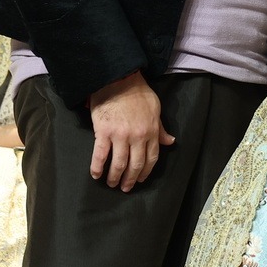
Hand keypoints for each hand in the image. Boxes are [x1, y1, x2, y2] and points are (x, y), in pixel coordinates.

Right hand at [88, 71, 174, 192]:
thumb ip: (160, 128)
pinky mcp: (104, 132)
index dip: (146, 172)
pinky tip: (96, 175)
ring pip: (118, 163)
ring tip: (111, 184)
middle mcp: (137, 136)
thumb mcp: (155, 108)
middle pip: (135, 164)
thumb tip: (170, 142)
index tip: (140, 179)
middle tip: (125, 187)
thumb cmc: (137, 92)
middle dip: (130, 179)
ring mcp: (120, 135)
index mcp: (151, 131)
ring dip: (115, 177)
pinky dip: (97, 167)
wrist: (118, 79)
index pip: (151, 158)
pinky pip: (100, 155)